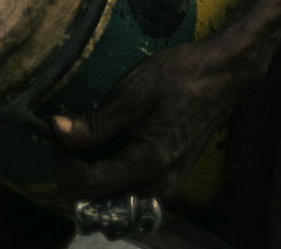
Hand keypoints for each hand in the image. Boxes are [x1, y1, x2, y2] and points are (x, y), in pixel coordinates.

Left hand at [50, 32, 258, 203]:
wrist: (222, 75)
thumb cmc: (180, 77)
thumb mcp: (133, 92)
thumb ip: (96, 122)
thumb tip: (58, 131)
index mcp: (148, 165)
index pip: (91, 186)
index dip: (66, 166)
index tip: (59, 139)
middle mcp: (158, 188)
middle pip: (101, 204)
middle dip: (77, 180)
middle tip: (70, 146)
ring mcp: (167, 188)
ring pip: (115, 204)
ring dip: (94, 185)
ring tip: (86, 150)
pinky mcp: (170, 181)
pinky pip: (132, 195)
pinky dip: (113, 182)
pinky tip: (109, 153)